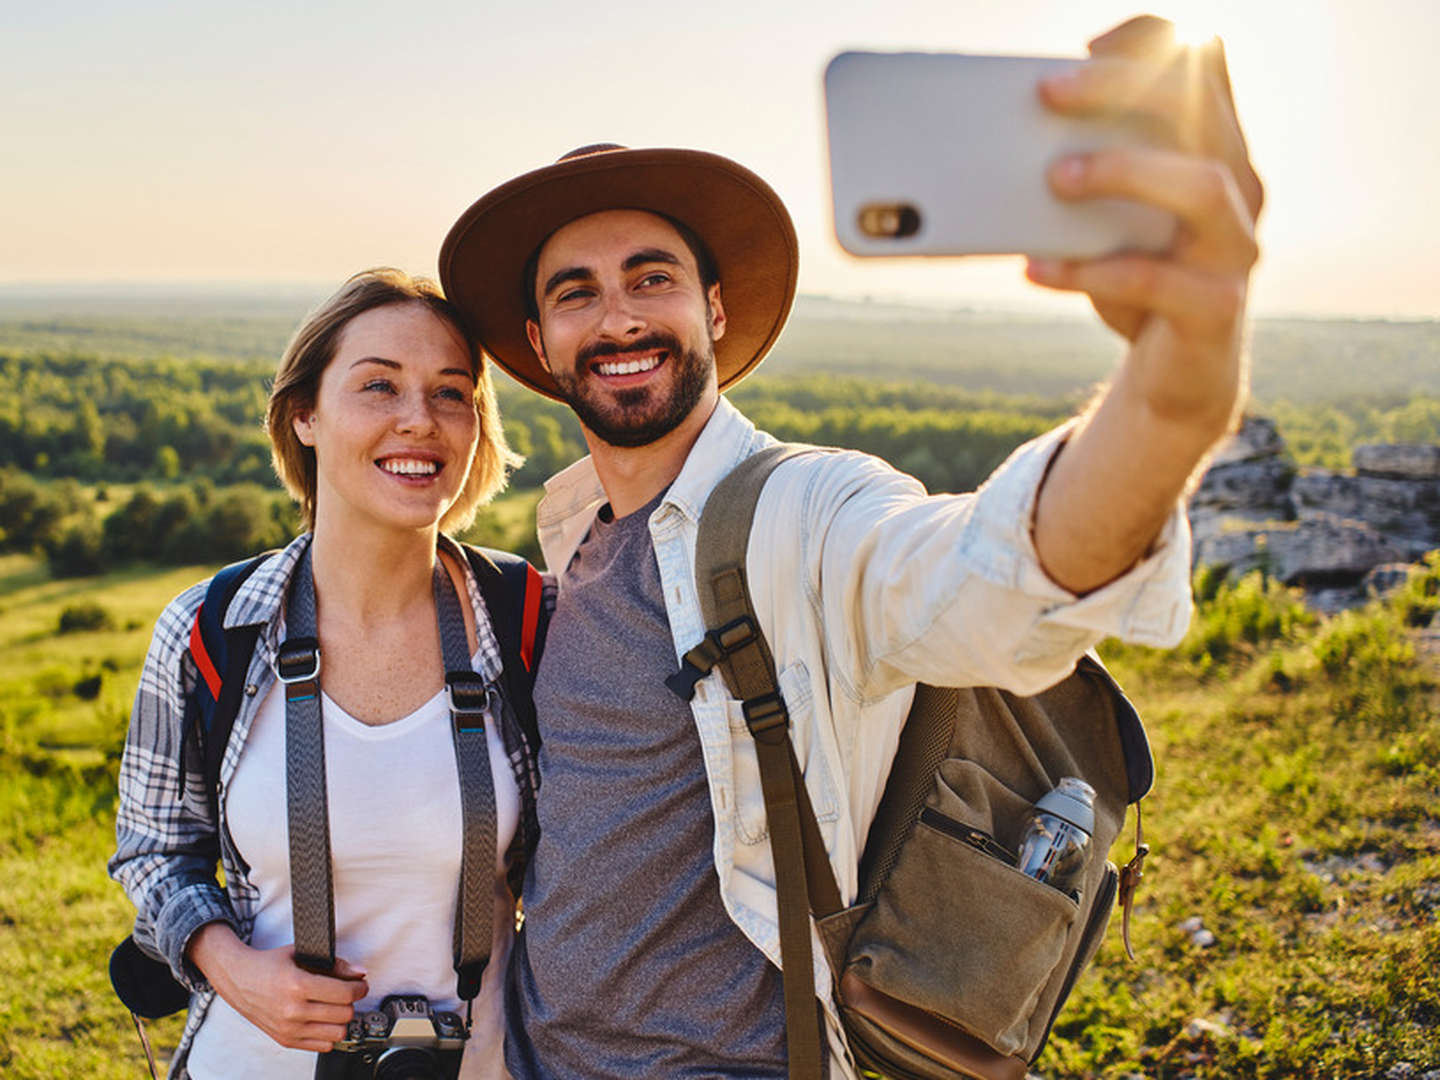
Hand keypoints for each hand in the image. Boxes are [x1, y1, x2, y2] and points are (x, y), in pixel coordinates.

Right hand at [188, 923, 368, 1052]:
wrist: (238, 979)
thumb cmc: (268, 965)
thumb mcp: (300, 954)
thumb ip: (334, 964)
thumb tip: (359, 973)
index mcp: (297, 985)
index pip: (344, 994)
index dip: (359, 988)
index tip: (360, 985)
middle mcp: (293, 1009)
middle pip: (344, 1014)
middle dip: (352, 1002)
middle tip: (348, 994)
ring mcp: (288, 1027)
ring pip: (337, 1033)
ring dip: (341, 1020)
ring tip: (336, 1008)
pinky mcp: (285, 1039)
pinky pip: (322, 1046)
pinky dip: (328, 1034)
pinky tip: (324, 1020)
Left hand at [1027, 14, 1261, 435]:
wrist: (1173, 371)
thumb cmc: (1133, 277)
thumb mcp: (1106, 218)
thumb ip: (1083, 171)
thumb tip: (1005, 139)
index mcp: (1213, 146)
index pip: (1202, 60)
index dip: (1148, 41)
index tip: (1084, 46)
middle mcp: (1239, 184)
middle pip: (1196, 106)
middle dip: (1119, 87)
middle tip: (1048, 92)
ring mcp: (1236, 245)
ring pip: (1203, 186)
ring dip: (1124, 171)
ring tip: (1056, 177)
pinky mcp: (1218, 307)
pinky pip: (1158, 279)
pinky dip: (1091, 270)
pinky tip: (1037, 268)